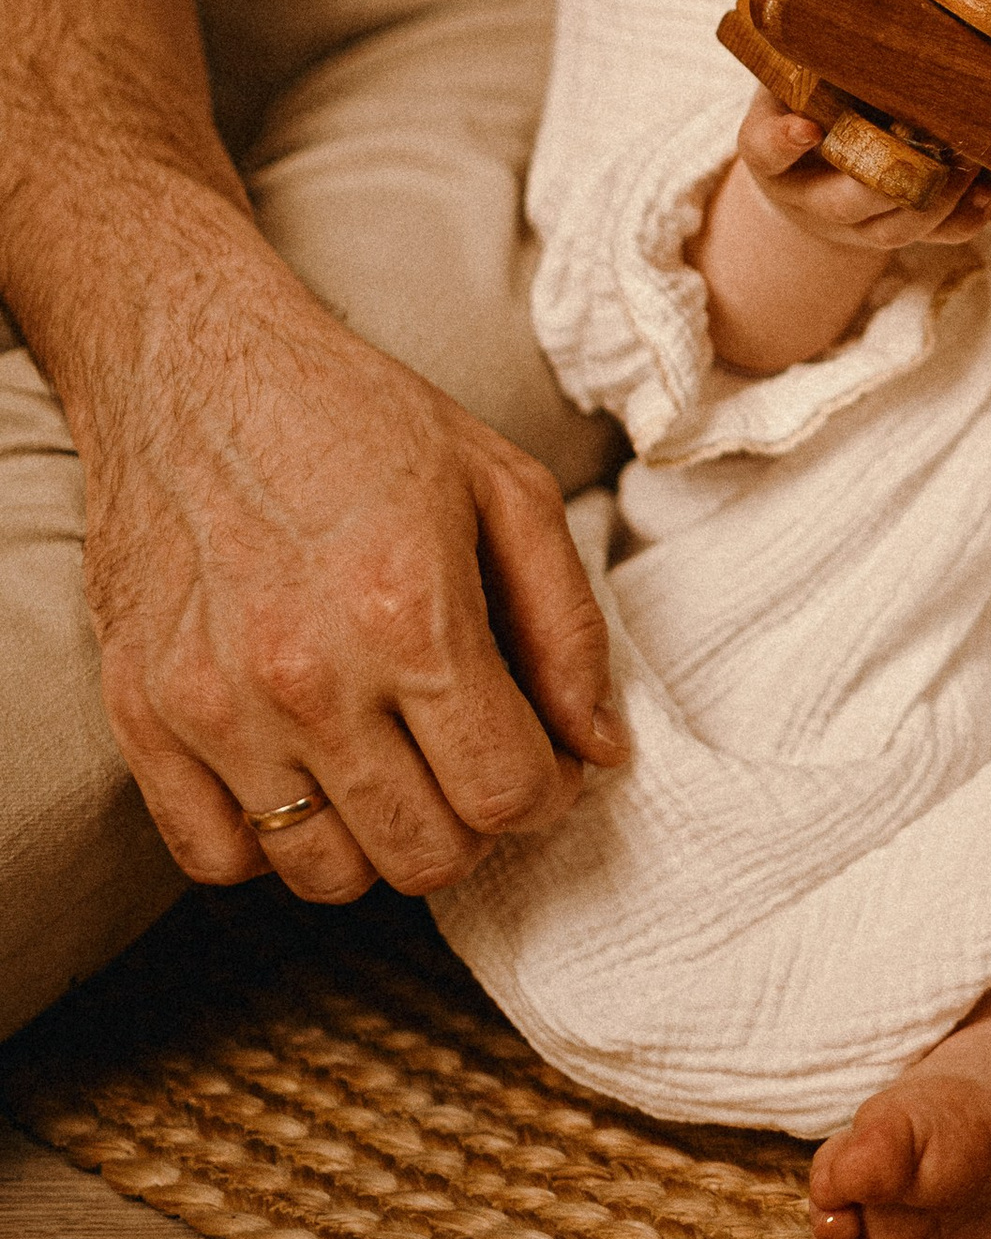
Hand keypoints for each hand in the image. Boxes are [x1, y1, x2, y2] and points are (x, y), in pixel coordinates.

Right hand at [79, 214, 624, 907]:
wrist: (195, 364)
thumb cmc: (358, 418)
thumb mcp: (504, 487)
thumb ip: (569, 627)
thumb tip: (599, 750)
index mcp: (411, 614)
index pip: (505, 793)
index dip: (544, 791)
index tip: (536, 756)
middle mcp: (308, 676)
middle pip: (424, 854)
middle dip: (472, 826)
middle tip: (467, 762)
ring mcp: (214, 706)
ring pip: (323, 873)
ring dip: (375, 839)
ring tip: (389, 766)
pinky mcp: (142, 715)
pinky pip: (214, 856)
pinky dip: (266, 842)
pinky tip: (301, 772)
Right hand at [730, 88, 990, 253]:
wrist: (807, 177)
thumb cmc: (803, 107)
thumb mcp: (790, 81)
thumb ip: (807, 54)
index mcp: (771, 155)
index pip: (766, 151)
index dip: (783, 142)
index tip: (806, 127)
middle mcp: (810, 198)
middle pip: (844, 204)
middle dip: (889, 180)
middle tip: (927, 141)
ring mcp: (855, 225)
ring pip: (895, 230)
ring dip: (937, 199)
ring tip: (969, 156)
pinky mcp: (895, 232)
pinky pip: (934, 239)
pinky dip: (963, 220)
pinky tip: (986, 189)